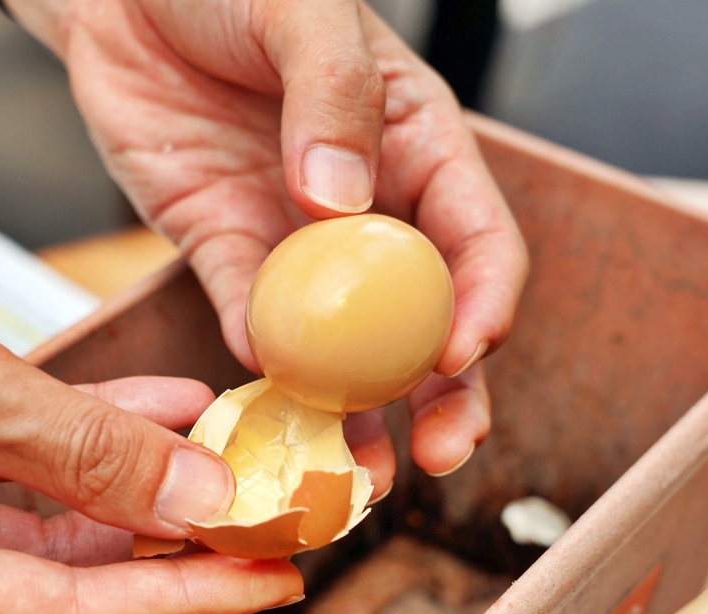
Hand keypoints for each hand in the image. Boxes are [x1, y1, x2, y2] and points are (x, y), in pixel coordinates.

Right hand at [0, 114, 301, 613]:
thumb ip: (85, 450)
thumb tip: (201, 498)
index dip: (185, 601)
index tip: (273, 577)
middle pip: (60, 604)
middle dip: (170, 566)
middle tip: (266, 536)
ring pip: (46, 552)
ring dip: (140, 505)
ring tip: (227, 467)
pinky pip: (14, 495)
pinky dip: (88, 460)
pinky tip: (161, 418)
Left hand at [9, 0, 527, 491]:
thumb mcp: (301, 13)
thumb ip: (331, 97)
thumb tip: (340, 202)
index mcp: (416, 144)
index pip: (476, 239)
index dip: (483, 302)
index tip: (462, 352)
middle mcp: (368, 208)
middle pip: (424, 319)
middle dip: (443, 394)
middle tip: (439, 453)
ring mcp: (295, 239)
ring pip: (343, 343)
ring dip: (357, 410)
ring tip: (359, 472)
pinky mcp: (224, 251)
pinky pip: (249, 320)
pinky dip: (263, 365)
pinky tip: (268, 402)